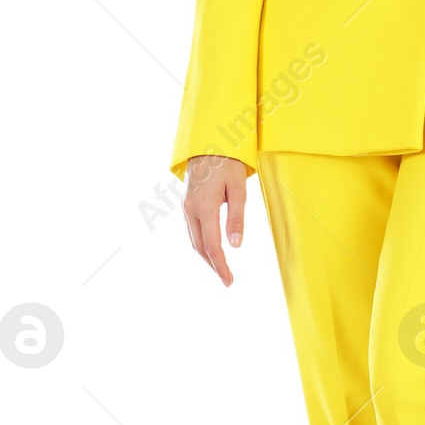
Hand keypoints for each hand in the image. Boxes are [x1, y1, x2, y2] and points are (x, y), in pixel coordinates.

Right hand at [182, 155, 245, 286]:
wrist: (208, 144)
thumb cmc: (227, 163)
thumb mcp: (238, 189)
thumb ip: (236, 218)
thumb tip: (235, 245)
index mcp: (204, 207)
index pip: (212, 246)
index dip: (220, 266)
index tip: (229, 280)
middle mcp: (191, 210)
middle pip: (200, 248)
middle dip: (213, 266)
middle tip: (227, 280)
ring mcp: (186, 209)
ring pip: (194, 242)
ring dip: (206, 258)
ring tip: (221, 269)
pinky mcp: (186, 206)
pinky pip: (191, 232)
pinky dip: (200, 246)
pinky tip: (210, 252)